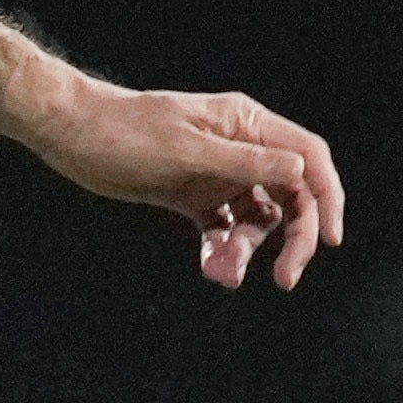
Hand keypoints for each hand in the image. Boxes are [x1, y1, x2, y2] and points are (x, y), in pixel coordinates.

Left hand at [40, 83, 345, 291]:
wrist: (73, 135)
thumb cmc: (126, 132)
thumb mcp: (187, 149)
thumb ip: (244, 162)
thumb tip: (298, 170)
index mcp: (247, 124)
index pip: (307, 158)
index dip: (327, 198)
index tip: (330, 240)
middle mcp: (241, 148)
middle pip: (290, 196)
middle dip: (292, 238)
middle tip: (285, 278)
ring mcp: (219, 174)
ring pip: (256, 220)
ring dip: (247, 250)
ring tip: (221, 272)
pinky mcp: (195, 197)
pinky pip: (224, 230)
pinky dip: (222, 252)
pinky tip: (212, 269)